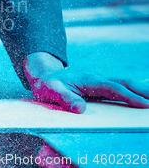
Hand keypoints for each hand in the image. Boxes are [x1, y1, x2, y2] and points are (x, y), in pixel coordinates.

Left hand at [23, 52, 148, 113]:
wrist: (44, 74)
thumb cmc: (48, 84)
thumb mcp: (50, 91)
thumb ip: (64, 98)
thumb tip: (80, 109)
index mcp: (88, 80)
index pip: (112, 88)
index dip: (128, 96)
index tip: (144, 104)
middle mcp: (96, 78)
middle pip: (124, 82)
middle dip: (142, 90)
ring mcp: (99, 81)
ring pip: (123, 83)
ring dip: (140, 89)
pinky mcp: (99, 86)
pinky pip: (119, 88)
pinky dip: (132, 91)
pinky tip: (142, 96)